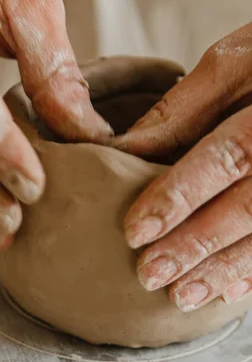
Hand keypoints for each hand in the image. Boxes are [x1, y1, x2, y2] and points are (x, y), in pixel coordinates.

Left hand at [115, 24, 251, 310]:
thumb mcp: (233, 64)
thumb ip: (182, 110)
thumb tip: (123, 151)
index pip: (225, 157)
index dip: (179, 196)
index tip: (136, 231)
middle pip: (249, 206)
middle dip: (196, 245)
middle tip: (150, 276)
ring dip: (225, 268)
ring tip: (183, 297)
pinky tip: (230, 292)